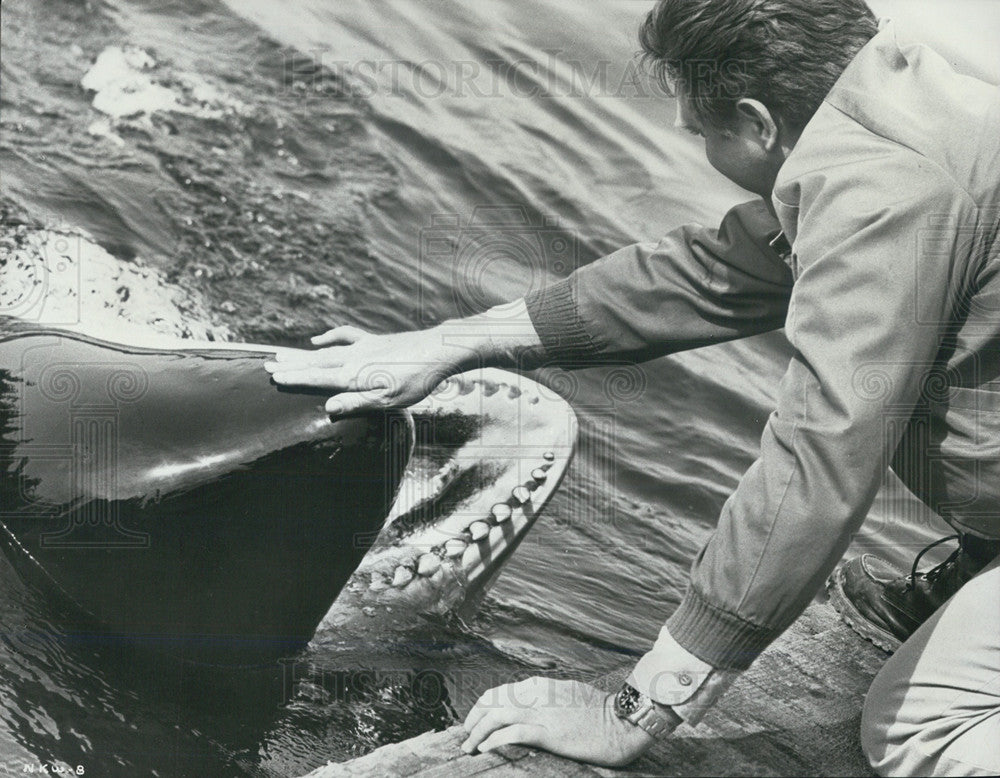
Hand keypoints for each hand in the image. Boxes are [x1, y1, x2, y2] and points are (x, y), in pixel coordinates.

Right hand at [264, 324, 469, 415]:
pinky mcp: (373, 341)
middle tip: (264, 364)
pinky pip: (345, 336)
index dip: (294, 378)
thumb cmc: (415, 381)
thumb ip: (357, 402)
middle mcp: (353, 359)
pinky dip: (329, 337)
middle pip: (315, 363)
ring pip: (325, 350)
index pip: (317, 378)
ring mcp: (362, 347)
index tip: (272, 376)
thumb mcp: (389, 400)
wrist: (436, 350)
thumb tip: (327, 407)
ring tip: (280, 354)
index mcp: (354, 376)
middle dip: (290, 365)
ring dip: (302, 354)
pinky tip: (318, 339)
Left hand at [461, 678, 654, 767]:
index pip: (499, 692)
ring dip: (477, 732)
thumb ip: (546, 698)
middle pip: (492, 701)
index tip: (473, 721)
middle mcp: (537, 694)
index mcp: (540, 685)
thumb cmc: (599, 712)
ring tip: (468, 746)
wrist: (622, 721)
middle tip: (465, 735)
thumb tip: (528, 708)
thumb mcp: (567, 696)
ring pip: (496, 716)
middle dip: (473, 719)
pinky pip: (513, 733)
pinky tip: (485, 749)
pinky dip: (494, 740)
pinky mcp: (550, 732)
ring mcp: (543, 712)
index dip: (481, 707)